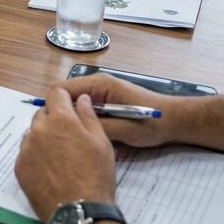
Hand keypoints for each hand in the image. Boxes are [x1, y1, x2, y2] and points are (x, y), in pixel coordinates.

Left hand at [15, 88, 117, 221]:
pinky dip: (35, 155)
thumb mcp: (101, 142)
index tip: (69, 106)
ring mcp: (26, 148)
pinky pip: (26, 152)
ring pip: (33, 133)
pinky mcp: (19, 166)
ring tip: (59, 156)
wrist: (79, 210)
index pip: (55, 93)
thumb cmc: (96, 175)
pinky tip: (49, 169)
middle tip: (68, 136)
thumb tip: (82, 98)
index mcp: (61, 119)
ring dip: (43, 137)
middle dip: (54, 119)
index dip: (63, 97)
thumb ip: (89, 116)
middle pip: (42, 113)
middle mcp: (39, 129)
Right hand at [54, 74, 175, 147]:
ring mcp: (100, 93)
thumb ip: (98, 126)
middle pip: (65, 96)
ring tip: (69, 138)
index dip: (52, 106)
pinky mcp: (104, 102)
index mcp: (100, 84)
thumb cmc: (152, 123)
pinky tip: (84, 136)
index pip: (62, 89)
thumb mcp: (124, 129)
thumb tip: (72, 128)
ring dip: (71, 118)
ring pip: (73, 104)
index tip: (49, 127)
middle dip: (59, 114)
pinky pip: (84, 109)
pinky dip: (80, 121)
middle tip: (57, 137)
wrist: (174, 121)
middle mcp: (96, 84)